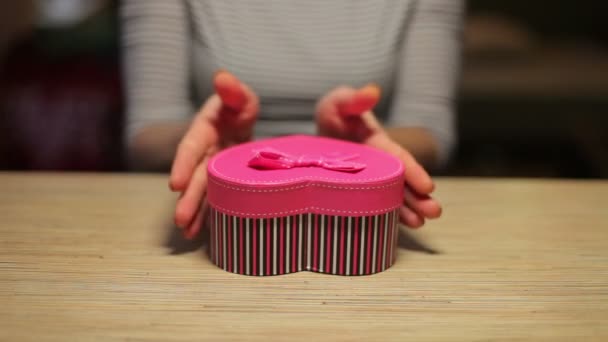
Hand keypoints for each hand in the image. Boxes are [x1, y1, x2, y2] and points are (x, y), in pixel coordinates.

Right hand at [169, 71, 258, 238]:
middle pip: (196, 177)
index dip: (183, 165)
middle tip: (180, 220)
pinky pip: (215, 198)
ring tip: (188, 232)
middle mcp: (204, 153)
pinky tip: (204, 231)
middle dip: (187, 198)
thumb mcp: (239, 97)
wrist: (241, 119)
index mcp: (204, 131)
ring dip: (194, 211)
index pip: (191, 148)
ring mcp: (213, 169)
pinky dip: (209, 214)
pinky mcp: (223, 180)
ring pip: (203, 192)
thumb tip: (222, 77)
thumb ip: (233, 91)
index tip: (175, 183)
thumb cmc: (237, 107)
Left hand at [316, 85, 441, 227]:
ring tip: (422, 223)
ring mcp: (372, 180)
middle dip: (419, 197)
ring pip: (393, 196)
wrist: (319, 135)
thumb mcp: (337, 104)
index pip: (397, 158)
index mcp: (377, 143)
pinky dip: (388, 216)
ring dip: (408, 210)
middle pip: (401, 181)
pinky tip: (400, 227)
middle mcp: (380, 164)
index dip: (412, 171)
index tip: (428, 186)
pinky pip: (377, 206)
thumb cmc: (332, 116)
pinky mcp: (360, 193)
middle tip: (435, 212)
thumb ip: (352, 99)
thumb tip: (372, 91)